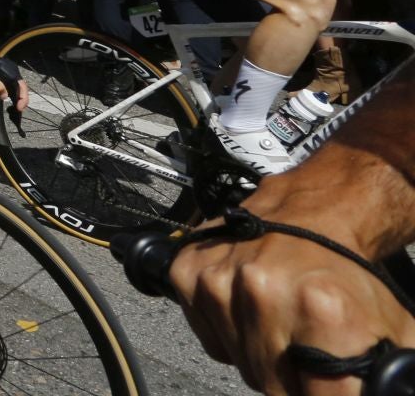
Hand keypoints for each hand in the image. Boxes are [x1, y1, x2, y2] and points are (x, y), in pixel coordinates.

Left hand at [0, 44, 28, 113]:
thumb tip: (5, 96)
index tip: (19, 108)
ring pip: (6, 91)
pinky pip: (0, 90)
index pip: (21, 86)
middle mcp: (11, 72)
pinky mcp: (0, 79)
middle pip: (15, 90)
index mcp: (10, 69)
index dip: (22, 98)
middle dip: (2, 96)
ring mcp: (6, 75)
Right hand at [169, 215, 414, 393]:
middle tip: (308, 352)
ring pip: (239, 364)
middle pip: (272, 387)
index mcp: (322, 311)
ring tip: (281, 325)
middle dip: (293, 380)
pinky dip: (228, 334)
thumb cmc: (351, 269)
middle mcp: (263, 292)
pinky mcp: (190, 271)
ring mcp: (221, 281)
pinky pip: (207, 336)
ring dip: (260, 356)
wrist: (317, 208)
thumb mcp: (393, 328)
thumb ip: (391, 375)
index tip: (329, 388)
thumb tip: (384, 392)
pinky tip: (250, 311)